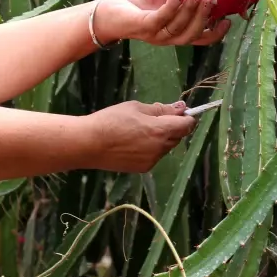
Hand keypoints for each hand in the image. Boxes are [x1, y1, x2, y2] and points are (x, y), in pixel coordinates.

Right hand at [82, 100, 196, 172]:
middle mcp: (160, 148)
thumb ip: (161, 109)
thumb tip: (180, 108)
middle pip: (177, 137)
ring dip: (160, 138)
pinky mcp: (143, 168)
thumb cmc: (111, 120)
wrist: (89, 144)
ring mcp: (152, 160)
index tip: (179, 111)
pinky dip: (150, 148)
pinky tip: (132, 142)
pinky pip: (154, 155)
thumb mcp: (136, 108)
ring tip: (138, 130)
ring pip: (165, 147)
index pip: (186, 125)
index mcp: (161, 130)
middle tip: (153, 118)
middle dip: (172, 127)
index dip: (186, 117)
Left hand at [93, 0, 231, 46]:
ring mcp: (156, 35)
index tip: (229, 20)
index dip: (216, 32)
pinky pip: (160, 20)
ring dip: (191, 12)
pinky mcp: (142, 28)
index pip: (201, 37)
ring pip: (179, 30)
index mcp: (177, 31)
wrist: (110, 9)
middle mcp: (168, 37)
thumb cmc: (139, 0)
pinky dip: (171, 8)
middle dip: (205, 17)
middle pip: (193, 34)